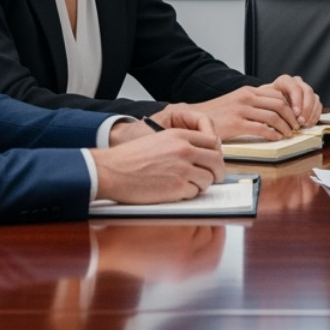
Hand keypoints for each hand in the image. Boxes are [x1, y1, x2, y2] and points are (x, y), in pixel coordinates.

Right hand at [91, 124, 223, 204]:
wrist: (112, 171)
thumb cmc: (130, 158)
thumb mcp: (159, 139)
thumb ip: (182, 143)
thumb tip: (202, 154)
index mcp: (180, 135)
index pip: (212, 142)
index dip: (216, 153)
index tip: (214, 161)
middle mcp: (184, 149)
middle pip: (217, 160)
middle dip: (217, 171)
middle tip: (214, 178)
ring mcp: (182, 169)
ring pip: (208, 179)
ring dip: (202, 184)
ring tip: (188, 185)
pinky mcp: (177, 187)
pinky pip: (194, 192)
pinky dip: (189, 194)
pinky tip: (176, 192)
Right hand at [192, 84, 306, 140]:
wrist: (193, 117)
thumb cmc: (216, 113)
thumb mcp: (236, 101)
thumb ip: (253, 103)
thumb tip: (273, 110)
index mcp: (248, 91)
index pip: (278, 94)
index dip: (291, 106)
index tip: (296, 116)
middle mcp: (246, 97)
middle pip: (280, 104)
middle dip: (292, 117)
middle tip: (296, 127)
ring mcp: (241, 110)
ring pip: (273, 116)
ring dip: (285, 127)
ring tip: (289, 134)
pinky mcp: (236, 124)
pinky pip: (261, 128)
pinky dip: (273, 134)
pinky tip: (276, 138)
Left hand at [267, 74, 321, 127]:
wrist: (270, 106)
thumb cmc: (266, 104)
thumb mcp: (265, 103)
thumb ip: (271, 106)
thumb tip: (277, 116)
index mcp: (284, 81)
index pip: (294, 87)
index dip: (297, 100)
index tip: (295, 113)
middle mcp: (297, 83)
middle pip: (307, 92)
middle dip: (305, 108)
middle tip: (300, 121)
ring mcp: (305, 90)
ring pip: (314, 98)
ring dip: (311, 113)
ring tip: (304, 124)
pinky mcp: (312, 99)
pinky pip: (318, 106)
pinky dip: (315, 116)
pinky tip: (308, 124)